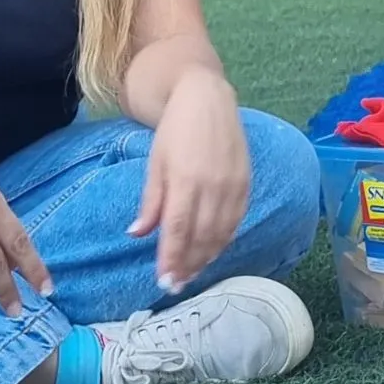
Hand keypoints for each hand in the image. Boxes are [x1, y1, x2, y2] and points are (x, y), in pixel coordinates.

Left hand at [130, 71, 249, 293]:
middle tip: (175, 285)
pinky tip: (212, 251)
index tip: (164, 281)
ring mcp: (233, 185)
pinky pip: (236, 221)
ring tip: (191, 274)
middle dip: (188, 265)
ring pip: (222, 233)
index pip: (179, 229)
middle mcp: (213, 185)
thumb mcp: (155, 162)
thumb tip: (137, 234)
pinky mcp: (246, 183)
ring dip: (206, 258)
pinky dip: (224, 240)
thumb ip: (151, 201)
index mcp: (186, 179)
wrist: (208, 98)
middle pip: (202, 237)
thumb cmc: (175, 130)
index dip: (172, 259)